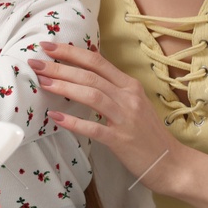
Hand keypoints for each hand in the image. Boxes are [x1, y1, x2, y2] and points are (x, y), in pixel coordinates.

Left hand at [29, 40, 185, 193]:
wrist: (170, 161)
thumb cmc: (147, 133)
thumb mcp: (133, 103)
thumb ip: (112, 87)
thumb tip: (86, 70)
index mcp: (129, 85)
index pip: (97, 61)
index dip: (71, 52)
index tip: (49, 46)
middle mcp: (128, 97)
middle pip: (90, 75)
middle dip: (60, 66)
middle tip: (36, 62)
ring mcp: (125, 118)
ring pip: (92, 95)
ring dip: (65, 86)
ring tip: (43, 82)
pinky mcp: (120, 140)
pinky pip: (94, 128)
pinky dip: (73, 122)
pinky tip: (56, 117)